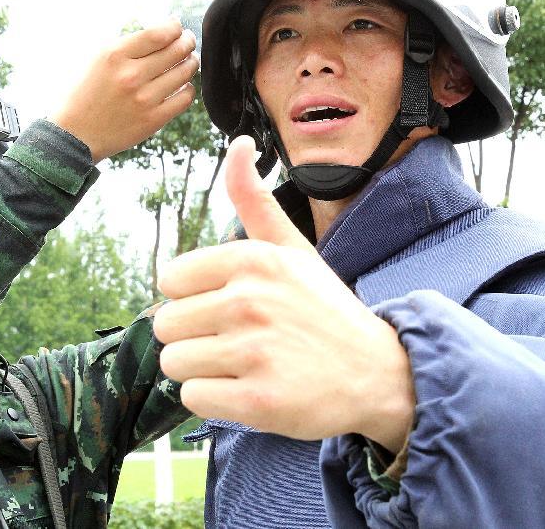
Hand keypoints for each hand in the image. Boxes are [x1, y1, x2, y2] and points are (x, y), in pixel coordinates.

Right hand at [48, 19, 198, 162]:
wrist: (76, 134)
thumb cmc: (88, 93)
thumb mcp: (99, 60)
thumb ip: (130, 46)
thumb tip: (164, 33)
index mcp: (115, 56)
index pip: (159, 34)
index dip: (175, 27)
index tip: (178, 27)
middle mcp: (131, 76)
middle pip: (176, 50)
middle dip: (188, 42)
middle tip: (188, 41)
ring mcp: (144, 99)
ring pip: (184, 73)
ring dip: (191, 64)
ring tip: (188, 61)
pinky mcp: (153, 120)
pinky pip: (185, 98)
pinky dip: (188, 89)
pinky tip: (182, 86)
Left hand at [153, 136, 414, 449]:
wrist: (378, 372)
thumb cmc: (324, 310)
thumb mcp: (293, 248)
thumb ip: (253, 199)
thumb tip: (238, 142)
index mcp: (251, 260)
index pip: (169, 279)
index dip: (193, 297)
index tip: (228, 307)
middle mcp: (249, 301)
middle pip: (165, 324)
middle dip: (195, 336)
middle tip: (239, 340)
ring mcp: (253, 352)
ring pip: (174, 363)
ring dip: (202, 370)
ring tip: (244, 365)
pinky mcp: (258, 402)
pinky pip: (192, 399)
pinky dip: (214, 400)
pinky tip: (249, 389)